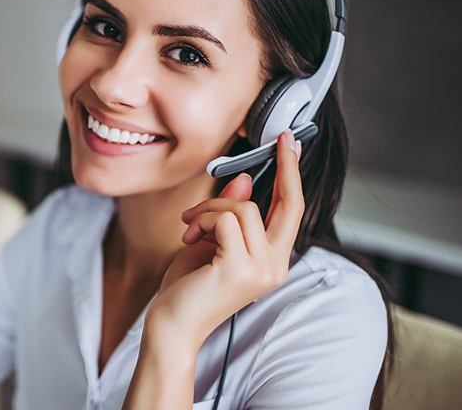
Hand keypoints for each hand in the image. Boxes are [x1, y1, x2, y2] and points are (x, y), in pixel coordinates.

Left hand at [144, 130, 303, 350]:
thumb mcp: (210, 241)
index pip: (292, 212)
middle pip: (290, 205)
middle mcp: (275, 266)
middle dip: (287, 167)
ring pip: (244, 208)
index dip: (293, 176)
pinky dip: (202, 220)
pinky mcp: (240, 268)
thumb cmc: (188, 287)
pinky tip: (188, 237)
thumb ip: (230, 214)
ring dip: (209, 209)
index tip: (291, 144)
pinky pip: (225, 219)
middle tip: (280, 139)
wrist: (171, 324)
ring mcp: (261, 270)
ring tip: (189, 227)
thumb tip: (246, 180)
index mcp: (272, 260)